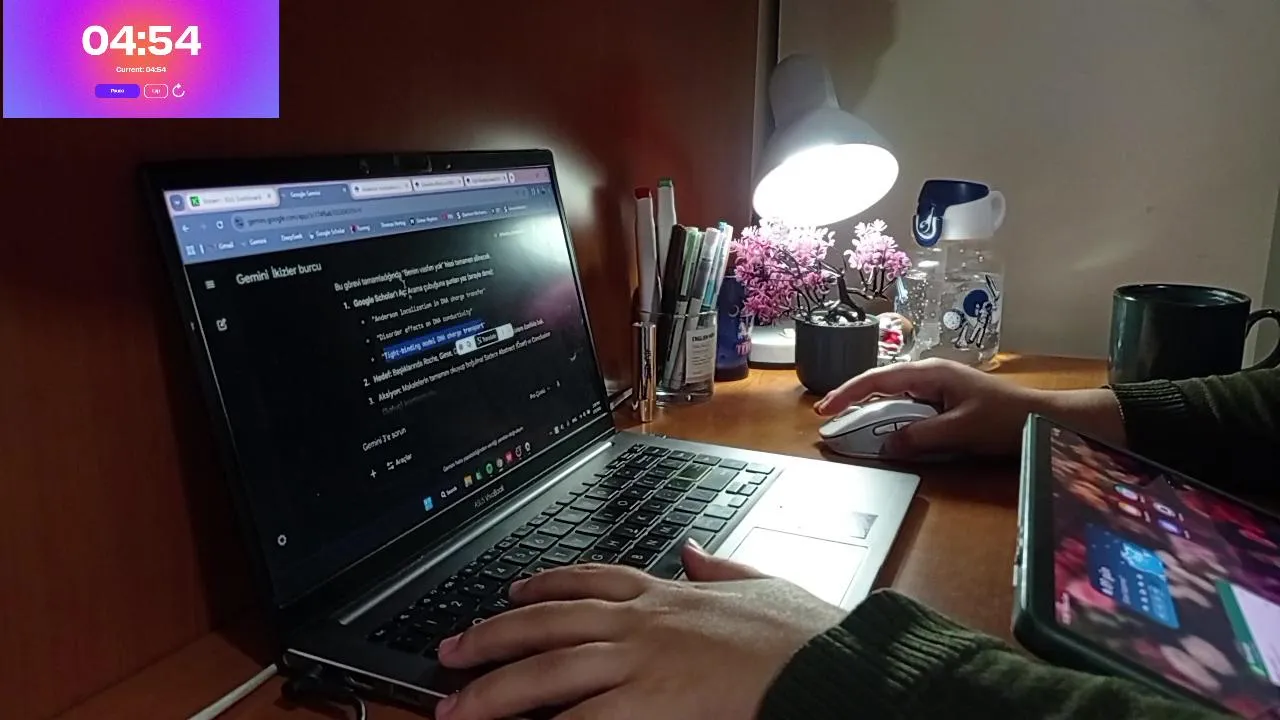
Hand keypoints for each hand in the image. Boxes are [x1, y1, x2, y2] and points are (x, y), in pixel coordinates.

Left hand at [433, 540, 845, 719]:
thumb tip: (695, 551)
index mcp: (667, 594)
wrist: (829, 666)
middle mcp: (642, 622)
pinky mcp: (649, 705)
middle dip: (492, 638)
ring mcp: (641, 664)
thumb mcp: (761, 582)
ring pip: (547, 671)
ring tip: (452, 706)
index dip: (542, 584)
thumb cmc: (804, 635)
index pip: (588, 581)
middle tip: (449, 654)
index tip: (511, 590)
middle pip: (547, 624)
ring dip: (494, 688)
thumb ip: (719, 568)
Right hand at [814, 358, 1121, 457]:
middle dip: (852, 402)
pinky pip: (908, 407)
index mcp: (931, 373)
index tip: (825, 410)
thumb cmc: (1006, 418)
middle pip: (880, 386)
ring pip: (893, 397)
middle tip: (830, 423)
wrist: (1043, 418)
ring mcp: (937, 387)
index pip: (877, 379)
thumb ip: (920, 437)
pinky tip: (884, 432)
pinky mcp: (944, 401)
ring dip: (871, 412)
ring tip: (850, 429)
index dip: (847, 394)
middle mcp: (930, 374)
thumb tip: (885, 445)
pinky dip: (890, 418)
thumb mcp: (960, 430)